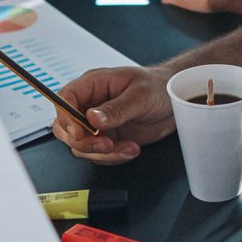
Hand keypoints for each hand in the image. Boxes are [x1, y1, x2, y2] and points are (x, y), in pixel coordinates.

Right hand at [52, 66, 175, 162]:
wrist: (176, 101)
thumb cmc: (158, 86)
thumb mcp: (140, 95)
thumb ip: (116, 109)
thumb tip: (92, 118)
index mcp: (94, 84)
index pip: (65, 99)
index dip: (66, 117)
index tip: (78, 132)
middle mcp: (91, 104)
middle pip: (66, 128)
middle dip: (83, 142)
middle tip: (107, 144)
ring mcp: (97, 124)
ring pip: (81, 146)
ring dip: (103, 153)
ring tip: (128, 147)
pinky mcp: (107, 138)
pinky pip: (98, 155)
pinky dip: (114, 157)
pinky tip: (131, 149)